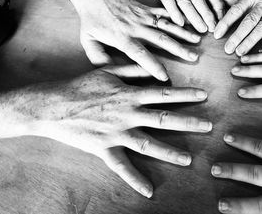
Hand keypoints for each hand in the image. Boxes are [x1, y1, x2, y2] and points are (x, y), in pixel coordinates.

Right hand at [19, 69, 211, 197]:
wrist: (52, 105)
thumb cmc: (81, 86)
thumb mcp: (108, 71)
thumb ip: (133, 70)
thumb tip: (155, 70)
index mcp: (129, 94)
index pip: (163, 93)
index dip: (185, 94)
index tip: (204, 95)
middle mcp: (127, 113)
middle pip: (163, 118)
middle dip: (187, 122)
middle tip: (209, 126)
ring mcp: (116, 132)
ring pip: (147, 144)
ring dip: (169, 152)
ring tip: (188, 159)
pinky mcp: (104, 148)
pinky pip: (121, 166)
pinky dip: (135, 179)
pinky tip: (148, 191)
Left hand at [69, 0, 201, 80]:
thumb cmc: (90, 20)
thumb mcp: (87, 41)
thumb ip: (98, 58)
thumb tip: (110, 73)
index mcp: (120, 36)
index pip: (138, 53)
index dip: (152, 64)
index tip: (164, 76)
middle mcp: (135, 26)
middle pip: (159, 39)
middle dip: (177, 49)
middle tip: (193, 58)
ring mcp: (143, 16)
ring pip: (166, 25)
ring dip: (183, 33)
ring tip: (197, 40)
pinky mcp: (146, 8)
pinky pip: (165, 12)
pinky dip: (178, 17)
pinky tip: (191, 22)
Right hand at [135, 0, 224, 31]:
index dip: (217, 5)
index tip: (222, 16)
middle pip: (199, 0)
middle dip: (208, 15)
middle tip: (214, 28)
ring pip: (185, 4)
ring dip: (195, 18)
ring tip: (202, 29)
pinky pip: (168, 4)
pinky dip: (175, 14)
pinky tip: (181, 23)